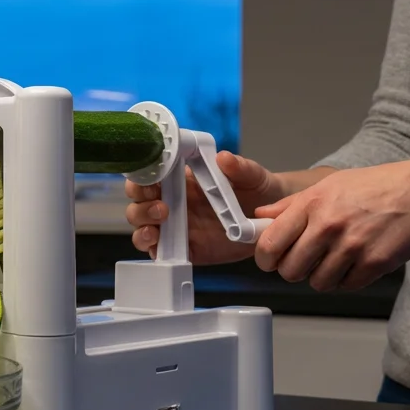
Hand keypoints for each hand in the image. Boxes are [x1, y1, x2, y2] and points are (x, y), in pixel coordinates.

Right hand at [126, 152, 288, 263]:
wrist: (271, 220)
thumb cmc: (256, 190)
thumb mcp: (251, 175)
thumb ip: (239, 168)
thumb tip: (223, 158)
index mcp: (181, 179)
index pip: (150, 174)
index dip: (143, 176)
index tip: (150, 179)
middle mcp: (173, 201)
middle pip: (138, 202)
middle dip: (141, 204)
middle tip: (161, 207)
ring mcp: (176, 227)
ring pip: (142, 227)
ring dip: (142, 227)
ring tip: (158, 228)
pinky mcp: (184, 249)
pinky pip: (159, 251)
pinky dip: (153, 250)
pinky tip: (160, 247)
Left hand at [252, 160, 409, 290]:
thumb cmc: (374, 187)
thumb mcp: (329, 185)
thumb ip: (291, 204)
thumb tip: (261, 217)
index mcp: (312, 204)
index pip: (271, 244)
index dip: (266, 257)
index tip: (271, 259)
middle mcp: (329, 225)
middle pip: (290, 270)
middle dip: (294, 270)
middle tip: (305, 261)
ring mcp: (352, 246)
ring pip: (318, 282)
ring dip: (322, 276)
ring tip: (334, 260)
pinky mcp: (373, 263)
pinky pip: (346, 285)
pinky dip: (347, 279)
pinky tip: (355, 262)